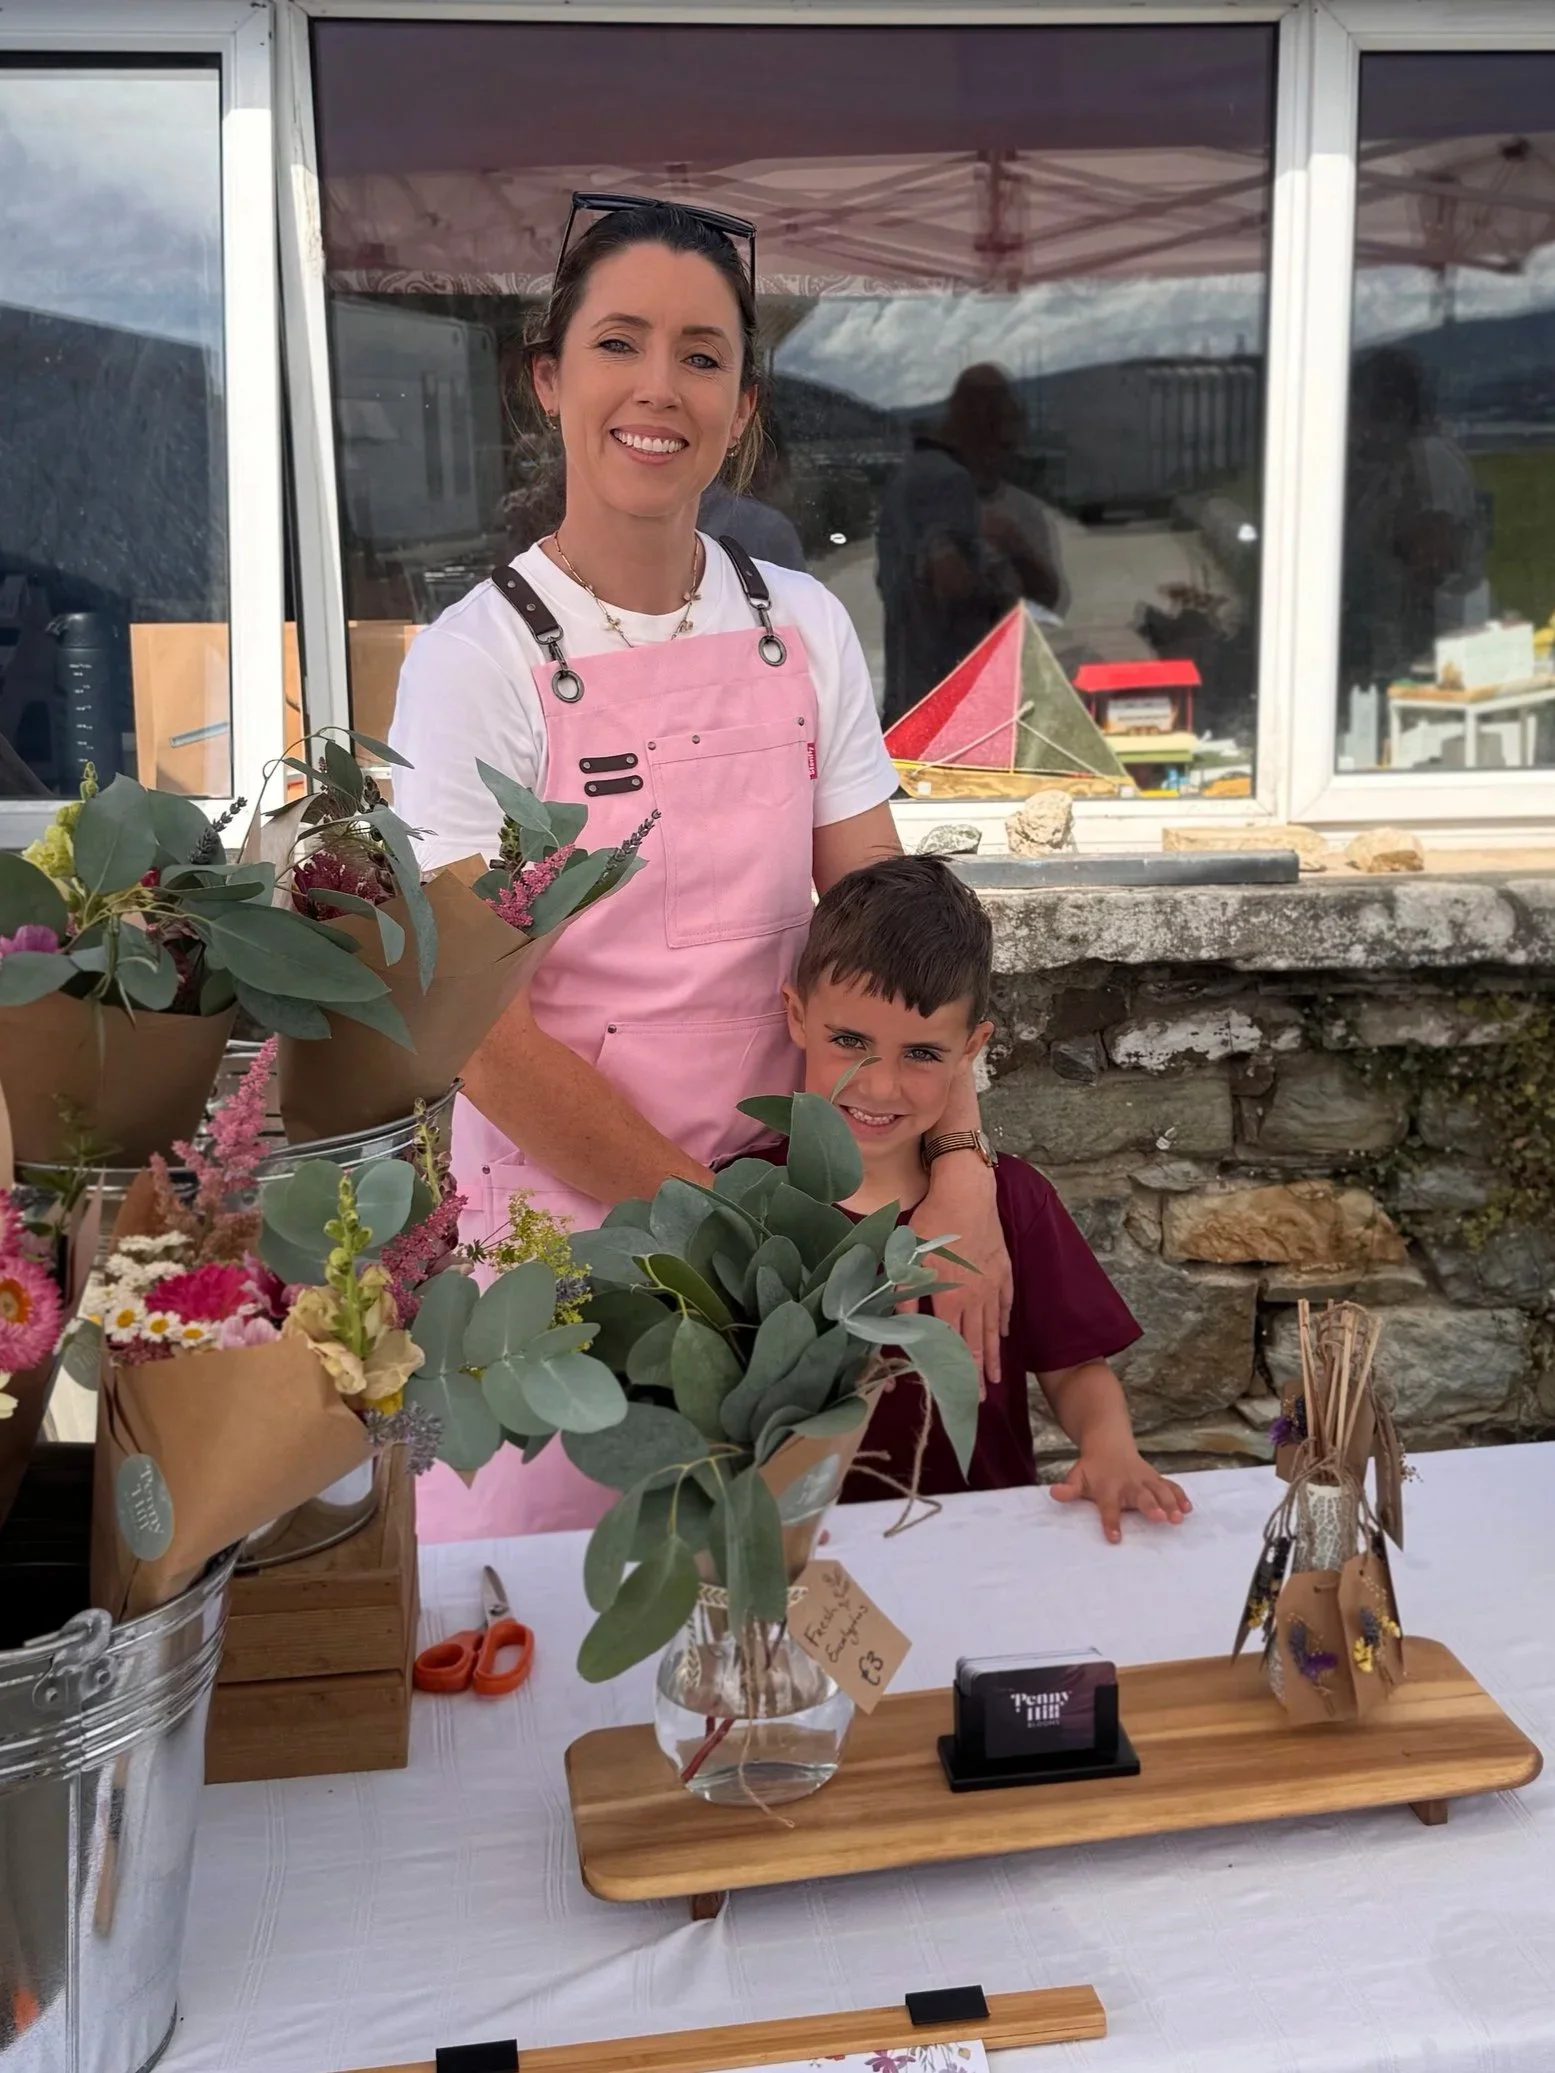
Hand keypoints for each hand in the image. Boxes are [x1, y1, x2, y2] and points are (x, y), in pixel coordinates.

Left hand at [911, 1156, 1012, 1391]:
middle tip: (982, 1397)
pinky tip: (1004, 1331)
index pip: (955, 1345)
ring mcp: (992, 1283)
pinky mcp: (1002, 1266)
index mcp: (950, 1299)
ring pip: (992, 1326)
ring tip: (998, 1375)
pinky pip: (1005, 1300)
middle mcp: (974, 1297)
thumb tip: (895, 1326)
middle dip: (979, 1372)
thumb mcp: (908, 1259)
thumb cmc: (933, 1224)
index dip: (959, 1372)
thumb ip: (903, 1294)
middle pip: (977, 1342)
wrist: (967, 1193)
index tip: (963, 1394)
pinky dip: (1003, 1319)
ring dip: (994, 1353)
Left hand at [1049, 1448, 1190, 1544]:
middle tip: (1161, 1519)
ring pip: (1161, 1491)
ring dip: (1171, 1503)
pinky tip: (1188, 1508)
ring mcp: (1145, 1481)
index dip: (1111, 1522)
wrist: (1109, 1445)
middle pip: (1142, 1497)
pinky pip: (1171, 1486)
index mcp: (1109, 1488)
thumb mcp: (1077, 1476)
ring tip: (1179, 1518)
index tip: (1114, 1539)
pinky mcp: (1156, 1479)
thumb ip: (1068, 1488)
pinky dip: (1180, 1496)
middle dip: (1152, 1508)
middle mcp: (1129, 1484)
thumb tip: (1054, 1493)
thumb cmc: (1092, 1469)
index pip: (1109, 1508)